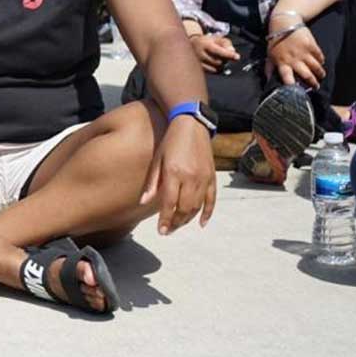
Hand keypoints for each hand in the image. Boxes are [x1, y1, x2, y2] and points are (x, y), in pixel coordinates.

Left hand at [140, 116, 216, 234]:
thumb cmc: (170, 142)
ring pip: (197, 206)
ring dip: (188, 220)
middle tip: (167, 231)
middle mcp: (191, 177)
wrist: (192, 125)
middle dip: (176, 223)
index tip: (161, 231)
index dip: (166, 219)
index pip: (170, 203)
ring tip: (177, 226)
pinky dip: (207, 213)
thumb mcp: (157, 160)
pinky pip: (212, 199)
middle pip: (185, 208)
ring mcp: (204, 178)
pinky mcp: (212, 176)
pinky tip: (201, 224)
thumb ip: (152, 183)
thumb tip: (143, 202)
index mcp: (174, 172)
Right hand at [189, 34, 237, 72]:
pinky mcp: (199, 68)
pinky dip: (217, 69)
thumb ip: (227, 44)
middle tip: (225, 56)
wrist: (192, 45)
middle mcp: (199, 54)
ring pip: (216, 68)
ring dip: (221, 65)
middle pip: (218, 61)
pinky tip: (216, 64)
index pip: (218, 51)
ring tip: (219, 59)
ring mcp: (198, 63)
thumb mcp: (218, 39)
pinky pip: (212, 72)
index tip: (237, 57)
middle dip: (225, 60)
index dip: (228, 54)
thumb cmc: (208, 42)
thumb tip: (232, 51)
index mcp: (204, 44)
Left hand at [267, 26, 324, 87]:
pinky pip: (319, 56)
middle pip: (306, 74)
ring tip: (321, 76)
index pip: (286, 77)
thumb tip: (267, 80)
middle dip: (313, 82)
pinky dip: (321, 60)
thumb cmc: (275, 41)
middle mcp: (293, 59)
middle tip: (316, 86)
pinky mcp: (312, 45)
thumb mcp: (269, 55)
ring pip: (315, 67)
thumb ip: (269, 68)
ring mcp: (304, 52)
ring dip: (320, 73)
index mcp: (282, 63)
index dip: (291, 85)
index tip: (296, 92)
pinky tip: (321, 63)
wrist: (284, 24)